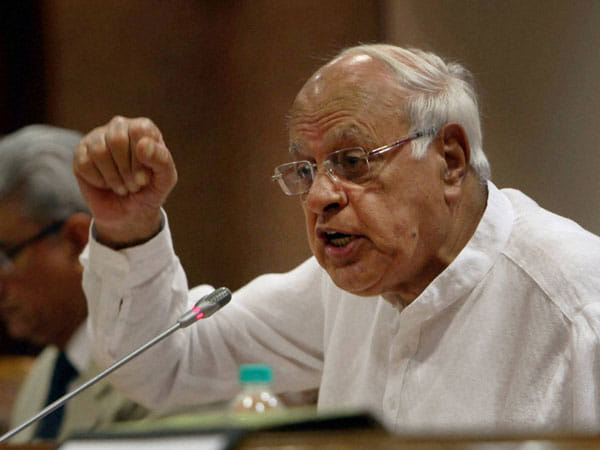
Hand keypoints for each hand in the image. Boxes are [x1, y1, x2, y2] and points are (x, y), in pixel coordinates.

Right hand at [73, 116, 177, 247]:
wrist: (129, 214)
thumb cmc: (150, 191)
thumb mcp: (165, 179)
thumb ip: (162, 160)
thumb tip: (143, 145)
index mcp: (143, 128)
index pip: (139, 130)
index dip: (142, 158)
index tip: (146, 178)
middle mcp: (119, 127)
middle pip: (117, 139)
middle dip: (127, 170)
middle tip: (134, 185)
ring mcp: (97, 138)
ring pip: (99, 151)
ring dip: (113, 177)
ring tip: (122, 186)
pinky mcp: (80, 153)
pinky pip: (85, 163)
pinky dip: (99, 180)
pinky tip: (105, 184)